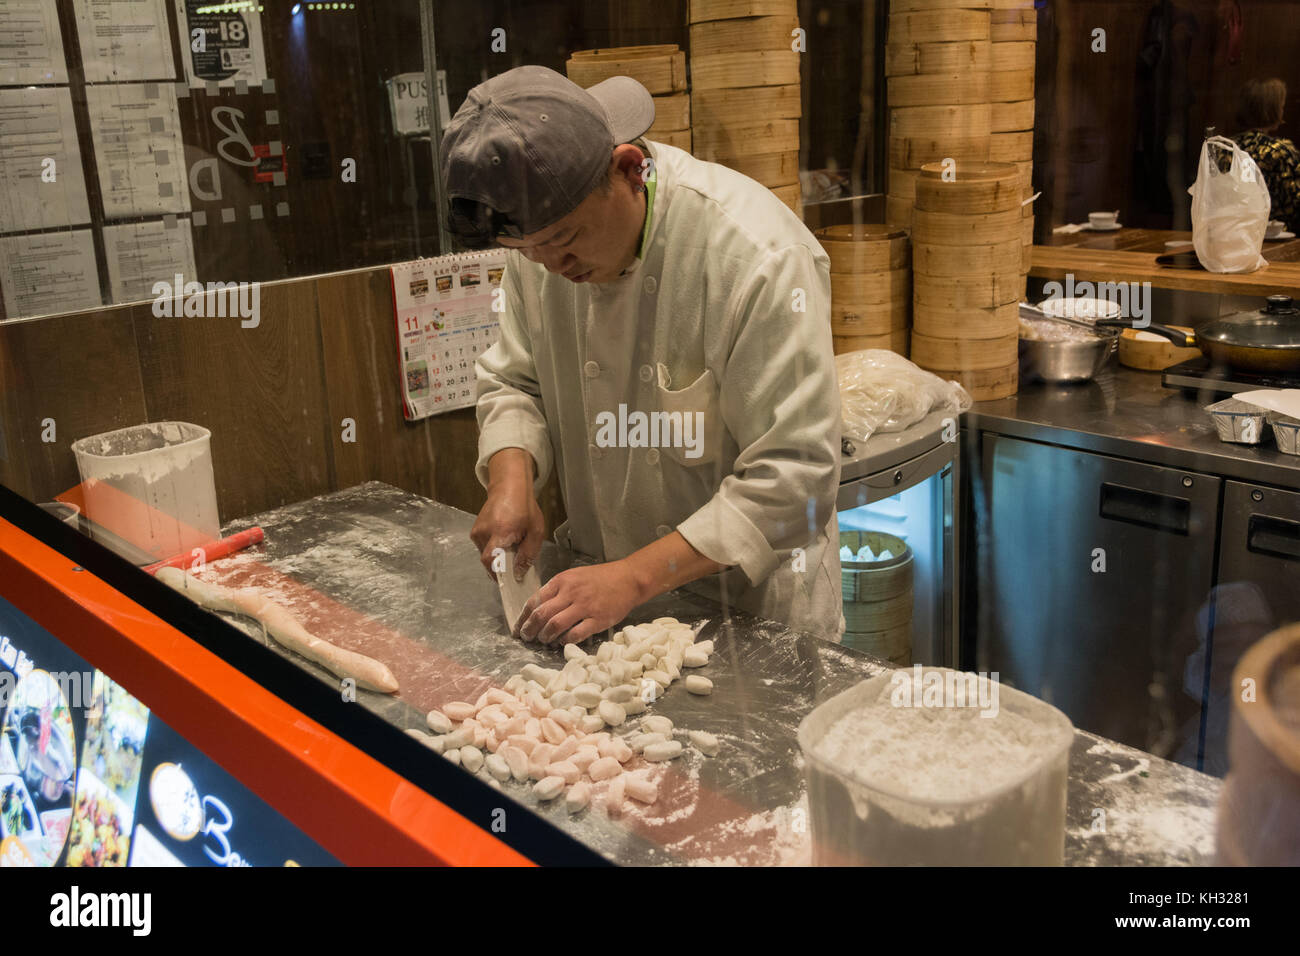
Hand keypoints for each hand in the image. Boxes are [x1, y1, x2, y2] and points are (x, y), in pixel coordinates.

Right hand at [470, 450, 543, 581]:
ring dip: (498, 557)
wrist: (509, 487)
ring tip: (511, 547)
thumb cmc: (525, 508)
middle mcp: (484, 532)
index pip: (490, 560)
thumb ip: (528, 554)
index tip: (508, 580)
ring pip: (485, 555)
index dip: (497, 574)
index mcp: (500, 531)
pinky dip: (493, 550)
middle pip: (488, 561)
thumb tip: (519, 573)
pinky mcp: (475, 531)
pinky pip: (483, 548)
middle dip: (501, 567)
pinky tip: (504, 541)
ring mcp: (477, 531)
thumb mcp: (535, 532)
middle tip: (515, 564)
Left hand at [518, 560, 644, 644]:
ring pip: (555, 625)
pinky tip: (562, 642)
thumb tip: (538, 608)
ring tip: (544, 640)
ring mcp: (585, 606)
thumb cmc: (600, 577)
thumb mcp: (575, 576)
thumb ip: (557, 590)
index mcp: (562, 581)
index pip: (535, 600)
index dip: (523, 617)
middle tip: (527, 638)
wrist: (628, 578)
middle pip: (541, 615)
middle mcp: (571, 593)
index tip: (518, 627)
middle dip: (530, 629)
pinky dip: (565, 640)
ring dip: (545, 636)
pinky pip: (576, 634)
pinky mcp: (598, 619)